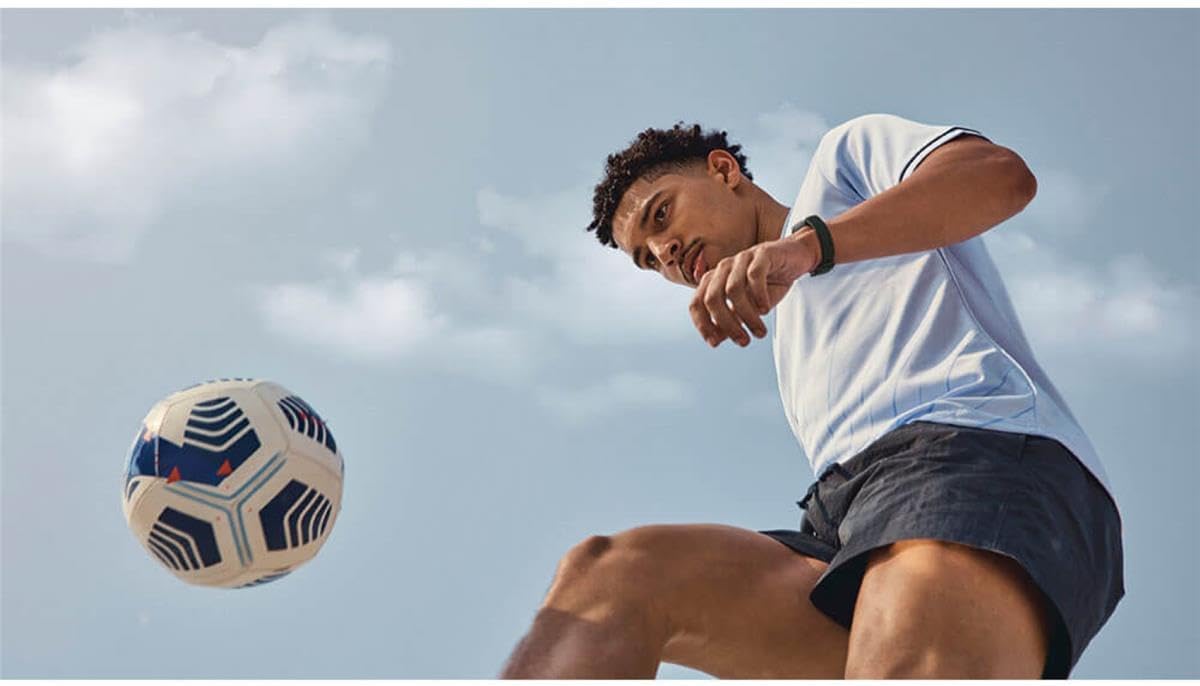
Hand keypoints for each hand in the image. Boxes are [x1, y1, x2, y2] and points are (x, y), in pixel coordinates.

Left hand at [689, 230, 819, 346]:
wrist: (796, 258)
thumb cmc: (769, 283)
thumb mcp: (749, 306)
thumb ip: (731, 319)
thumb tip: (716, 339)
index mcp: (714, 279)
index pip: (696, 303)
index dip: (702, 325)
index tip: (715, 343)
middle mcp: (723, 268)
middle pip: (712, 299)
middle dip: (726, 324)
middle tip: (743, 341)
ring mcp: (741, 259)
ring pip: (733, 290)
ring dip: (747, 316)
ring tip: (760, 332)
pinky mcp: (761, 254)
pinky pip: (754, 276)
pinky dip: (758, 296)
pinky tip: (765, 310)